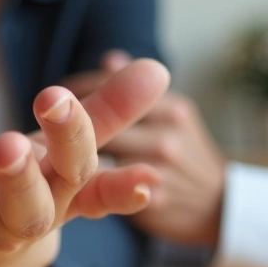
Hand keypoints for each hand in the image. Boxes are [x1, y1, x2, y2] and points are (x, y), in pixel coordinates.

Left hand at [0, 60, 169, 266]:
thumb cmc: (23, 203)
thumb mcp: (66, 169)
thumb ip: (107, 119)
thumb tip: (160, 70)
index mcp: (56, 201)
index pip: (74, 171)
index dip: (69, 137)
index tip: (56, 96)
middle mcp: (12, 222)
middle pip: (25, 205)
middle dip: (20, 175)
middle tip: (9, 142)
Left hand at [64, 51, 226, 247]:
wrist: (222, 208)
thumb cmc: (187, 154)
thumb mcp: (172, 115)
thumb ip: (139, 89)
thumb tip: (110, 58)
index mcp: (172, 108)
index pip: (116, 87)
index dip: (81, 89)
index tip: (58, 91)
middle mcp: (168, 135)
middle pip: (105, 122)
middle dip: (71, 120)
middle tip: (45, 118)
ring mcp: (161, 170)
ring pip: (102, 157)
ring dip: (73, 154)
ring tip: (48, 152)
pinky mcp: (152, 203)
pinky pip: (111, 191)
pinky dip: (91, 185)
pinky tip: (72, 183)